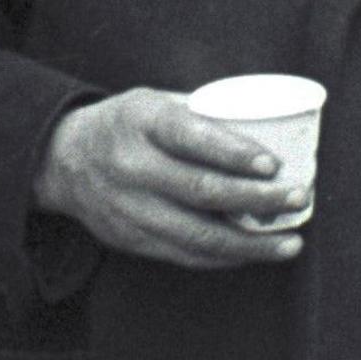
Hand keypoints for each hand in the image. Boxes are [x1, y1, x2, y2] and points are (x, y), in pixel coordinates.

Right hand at [31, 90, 308, 268]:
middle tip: (298, 198)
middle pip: (201, 191)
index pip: (191, 137)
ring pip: (196, 234)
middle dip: (257, 200)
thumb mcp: (156, 102)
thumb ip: (204, 114)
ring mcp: (127, 207)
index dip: (234, 153)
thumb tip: (275, 126)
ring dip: (250, 244)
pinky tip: (256, 253)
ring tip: (291, 243)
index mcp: (141, 121)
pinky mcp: (128, 238)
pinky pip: (184, 254)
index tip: (274, 164)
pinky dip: (225, 257)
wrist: (62, 158)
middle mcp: (131, 166)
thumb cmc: (130, 124)